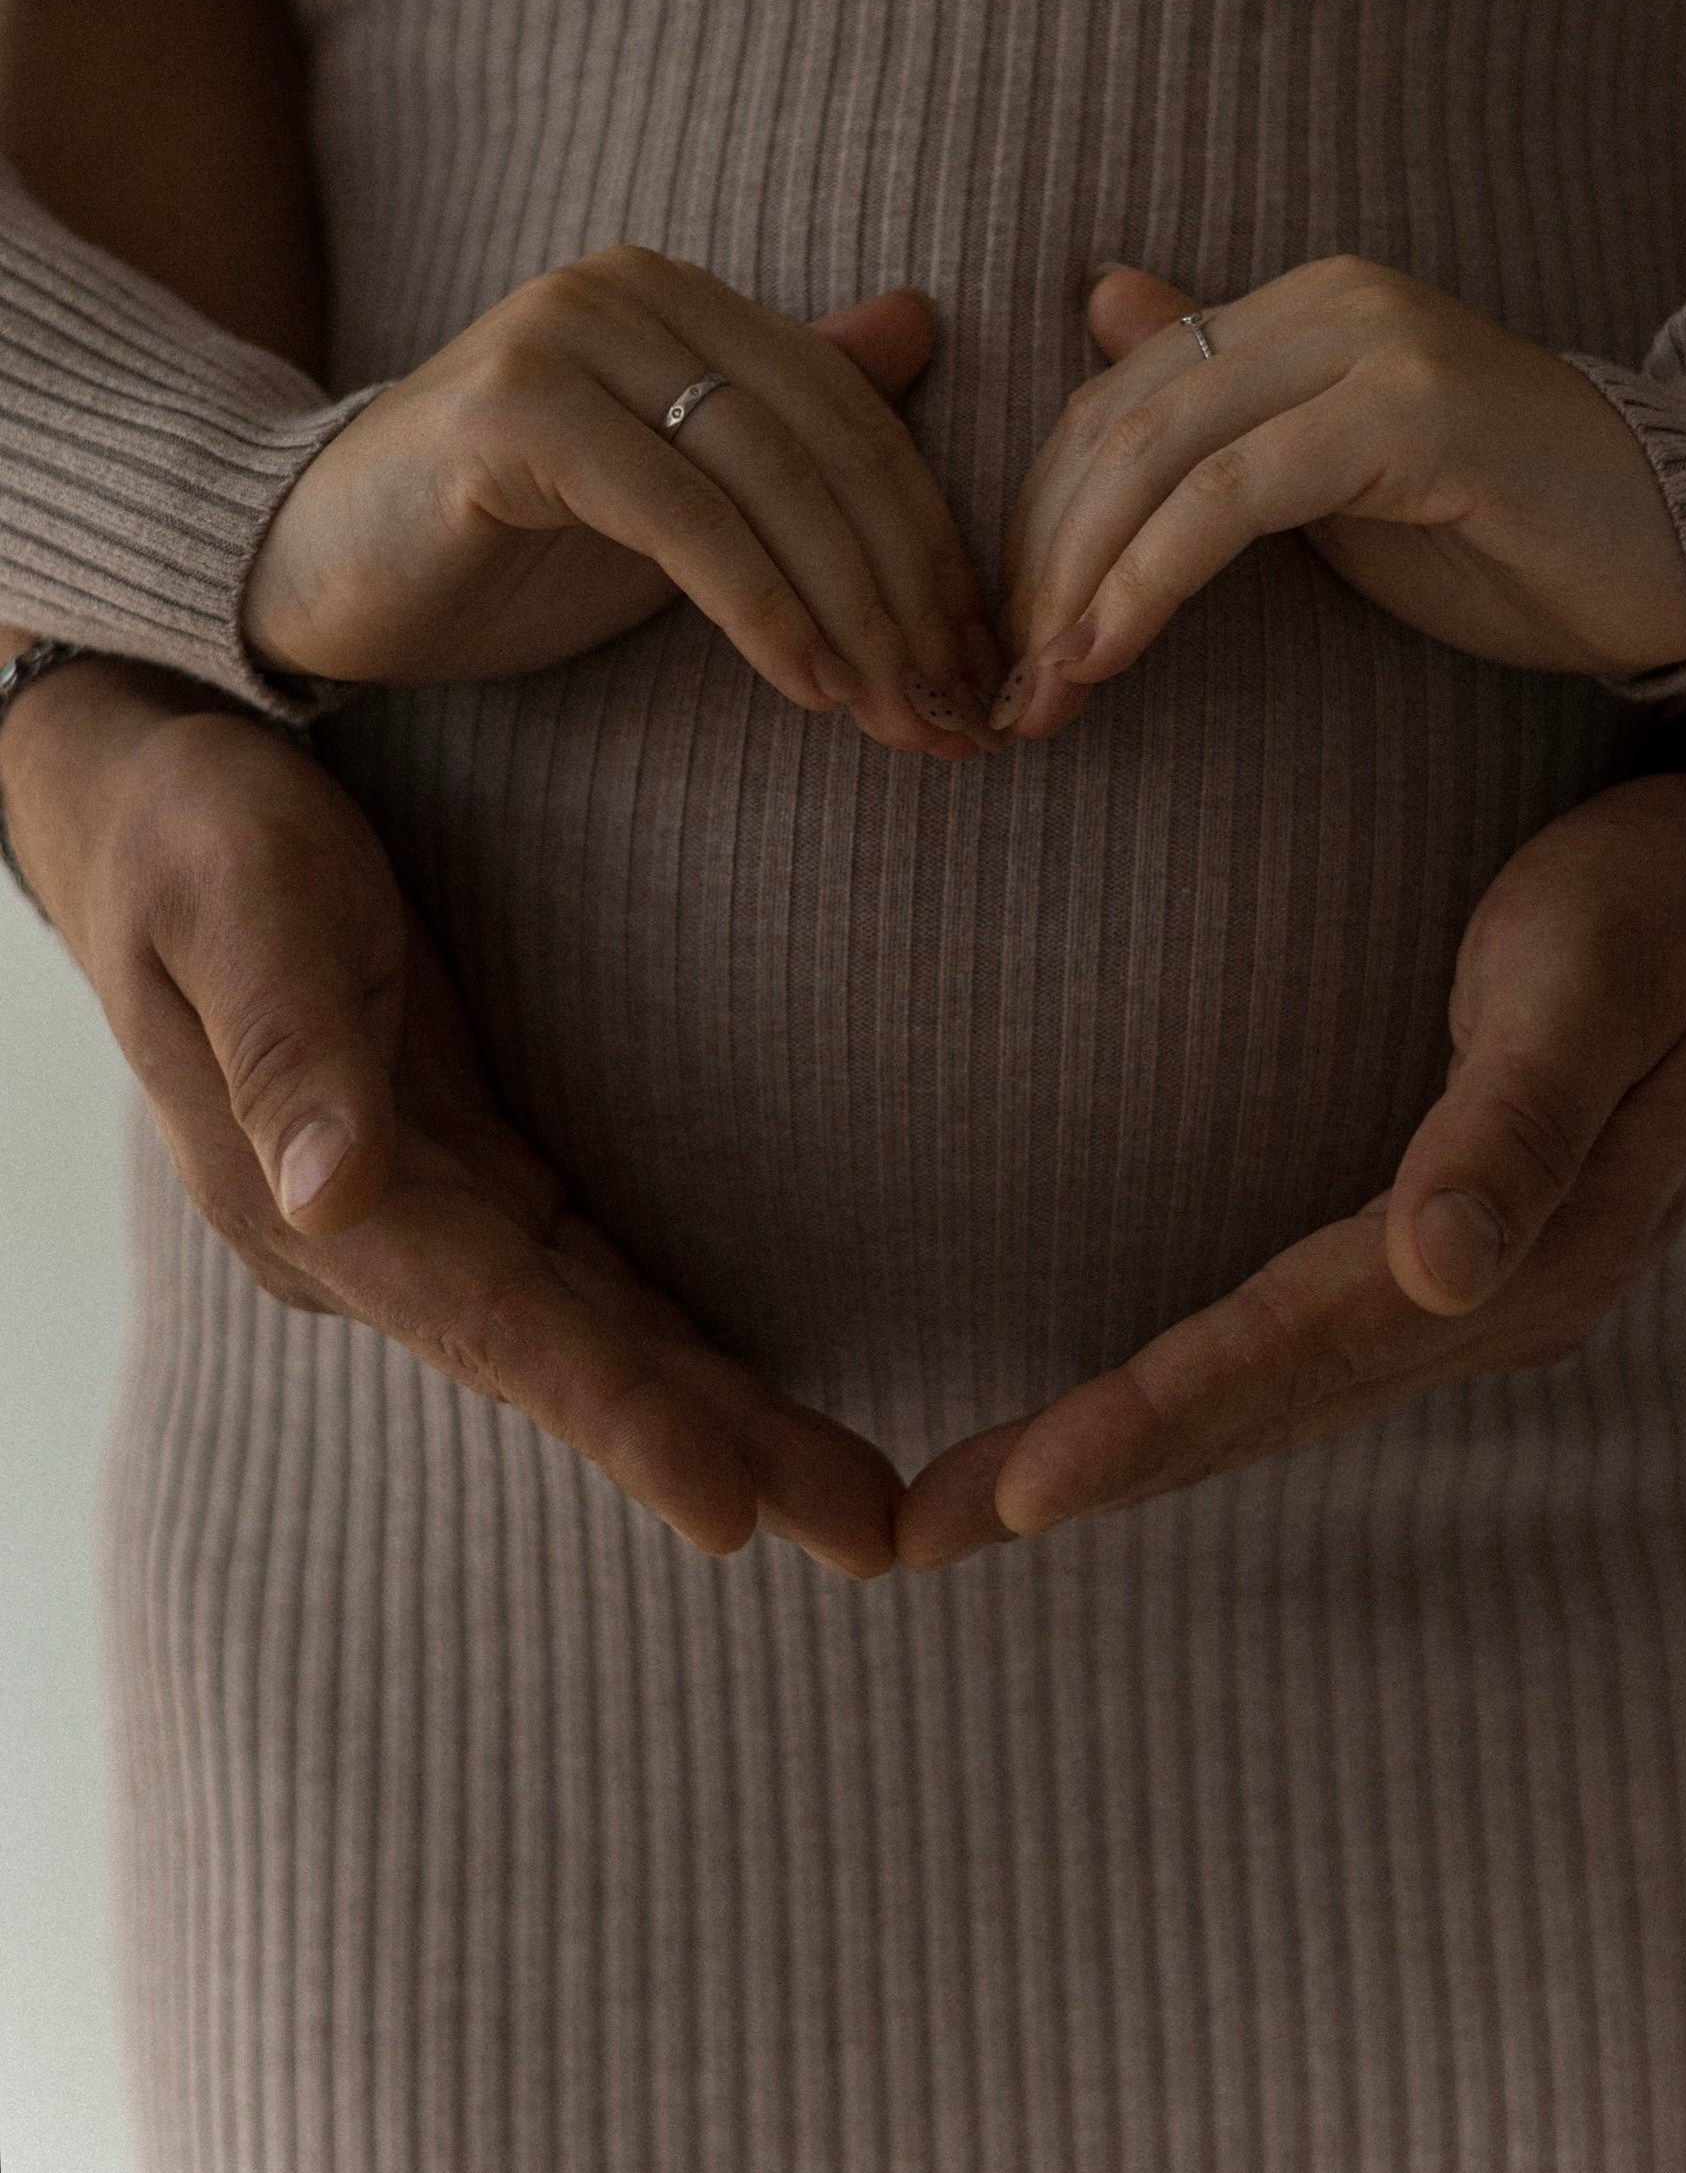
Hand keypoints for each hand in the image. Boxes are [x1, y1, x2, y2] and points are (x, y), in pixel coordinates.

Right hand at [1, 653, 906, 1576]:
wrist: (151, 812)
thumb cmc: (196, 838)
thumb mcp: (236, 909)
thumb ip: (289, 1053)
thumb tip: (331, 1197)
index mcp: (312, 1200)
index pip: (492, 1323)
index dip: (615, 1412)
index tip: (729, 1508)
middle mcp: (372, 1240)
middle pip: (568, 1361)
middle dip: (718, 1452)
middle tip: (870, 1536)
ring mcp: (420, 1219)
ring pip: (593, 1337)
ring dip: (723, 1420)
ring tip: (855, 1503)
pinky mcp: (465, 1177)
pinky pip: (588, 1282)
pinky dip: (674, 1349)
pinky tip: (754, 1397)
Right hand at [245, 262, 1003, 757]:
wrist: (319, 577)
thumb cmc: (506, 546)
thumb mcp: (676, 494)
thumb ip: (786, 420)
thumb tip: (918, 325)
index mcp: (681, 299)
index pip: (853, 418)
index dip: (931, 543)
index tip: (980, 660)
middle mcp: (630, 291)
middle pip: (825, 449)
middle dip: (907, 593)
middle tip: (955, 708)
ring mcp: (567, 338)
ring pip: (767, 481)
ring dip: (852, 614)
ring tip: (899, 716)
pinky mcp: (514, 412)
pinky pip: (680, 515)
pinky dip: (759, 607)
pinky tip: (809, 686)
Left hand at [896, 758, 1685, 1566]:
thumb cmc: (1662, 902)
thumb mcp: (1594, 979)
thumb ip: (1514, 1123)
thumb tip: (1440, 1269)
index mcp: (1525, 1254)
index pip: (1297, 1351)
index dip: (1156, 1420)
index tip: (1021, 1491)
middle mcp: (1491, 1305)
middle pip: (1259, 1410)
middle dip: (1086, 1475)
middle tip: (911, 1539)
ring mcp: (1473, 1296)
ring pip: (1270, 1403)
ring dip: (1121, 1459)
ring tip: (964, 1507)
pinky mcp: (1445, 1262)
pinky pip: (1296, 1358)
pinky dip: (1190, 1405)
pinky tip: (1110, 1427)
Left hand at [989, 261, 1685, 739]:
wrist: (1679, 548)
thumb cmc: (1505, 535)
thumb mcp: (1335, 483)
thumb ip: (1226, 412)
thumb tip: (1102, 307)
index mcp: (1300, 308)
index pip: (1115, 404)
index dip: (1039, 524)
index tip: (1006, 643)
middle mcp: (1328, 302)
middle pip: (1117, 427)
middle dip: (1038, 566)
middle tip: (1004, 687)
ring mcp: (1375, 347)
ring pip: (1161, 455)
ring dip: (1077, 585)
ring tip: (1039, 690)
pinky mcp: (1413, 413)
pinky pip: (1235, 495)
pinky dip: (1152, 579)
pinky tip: (1104, 655)